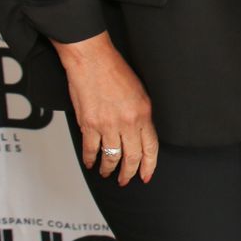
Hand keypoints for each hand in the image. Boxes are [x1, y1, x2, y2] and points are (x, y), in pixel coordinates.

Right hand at [54, 32, 158, 185]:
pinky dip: (90, 159)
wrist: (92, 60)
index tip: (146, 174)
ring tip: (107, 173)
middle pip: (132, 157)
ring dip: (109, 169)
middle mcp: (127, 122)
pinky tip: (91, 162)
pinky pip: (91, 149)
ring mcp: (108, 125)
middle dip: (130, 173)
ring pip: (111, 157)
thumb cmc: (114, 70)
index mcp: (143, 113)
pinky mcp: (89, 124)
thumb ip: (142, 114)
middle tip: (126, 180)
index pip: (150, 147)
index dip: (149, 165)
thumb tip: (141, 132)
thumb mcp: (140, 92)